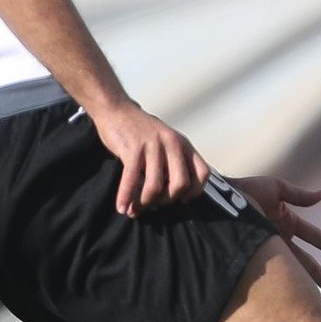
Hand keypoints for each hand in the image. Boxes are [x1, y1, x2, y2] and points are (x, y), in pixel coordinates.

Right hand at [89, 102, 210, 217]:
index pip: (203, 173)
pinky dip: (126, 197)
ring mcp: (153, 146)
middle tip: (154, 204)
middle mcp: (172, 144)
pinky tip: (121, 207)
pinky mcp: (133, 149)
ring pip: (155, 186)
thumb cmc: (142, 132)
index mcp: (184, 144)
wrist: (117, 110)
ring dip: (144, 203)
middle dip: (167, 200)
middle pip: (180, 184)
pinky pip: (131, 180)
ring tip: (134, 210)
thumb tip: (178, 193)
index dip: (195, 191)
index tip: (182, 200)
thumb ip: (175, 161)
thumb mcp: (167, 141)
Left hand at [230, 176, 320, 292]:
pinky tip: (289, 297)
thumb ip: (299, 195)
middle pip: (304, 259)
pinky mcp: (254, 258)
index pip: (312, 236)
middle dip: (318, 273)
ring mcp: (266, 250)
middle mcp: (278, 239)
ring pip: (290, 269)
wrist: (217, 201)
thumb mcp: (275, 189)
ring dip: (303, 282)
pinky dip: (281, 283)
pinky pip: (271, 274)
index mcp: (287, 222)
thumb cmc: (246, 190)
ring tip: (315, 299)